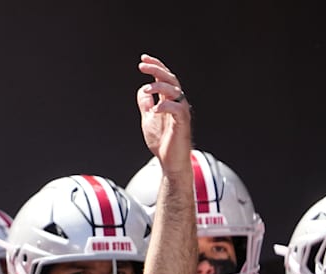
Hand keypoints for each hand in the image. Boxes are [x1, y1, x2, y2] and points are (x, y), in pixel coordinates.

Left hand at [136, 54, 191, 176]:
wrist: (169, 161)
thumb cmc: (162, 141)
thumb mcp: (148, 119)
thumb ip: (146, 104)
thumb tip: (142, 89)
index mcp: (169, 100)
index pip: (164, 78)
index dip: (155, 67)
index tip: (143, 59)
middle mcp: (177, 103)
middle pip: (170, 79)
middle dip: (157, 69)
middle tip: (142, 65)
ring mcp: (181, 112)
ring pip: (175, 91)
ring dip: (160, 86)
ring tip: (146, 88)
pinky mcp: (182, 124)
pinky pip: (177, 110)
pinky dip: (166, 107)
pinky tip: (155, 109)